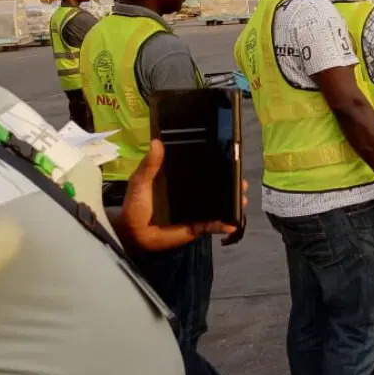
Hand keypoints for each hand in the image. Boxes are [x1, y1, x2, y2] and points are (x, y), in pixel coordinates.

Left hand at [120, 140, 245, 251]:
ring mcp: (197, 210)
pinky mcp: (197, 226)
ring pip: (219, 205)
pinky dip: (223, 225)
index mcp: (181, 178)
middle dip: (232, 184)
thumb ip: (150, 164)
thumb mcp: (140, 181)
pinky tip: (232, 224)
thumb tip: (157, 142)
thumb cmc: (135, 204)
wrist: (132, 233)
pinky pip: (213, 225)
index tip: (232, 159)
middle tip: (241, 182)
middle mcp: (192, 192)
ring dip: (232, 202)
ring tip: (241, 199)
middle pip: (217, 186)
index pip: (203, 169)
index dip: (218, 164)